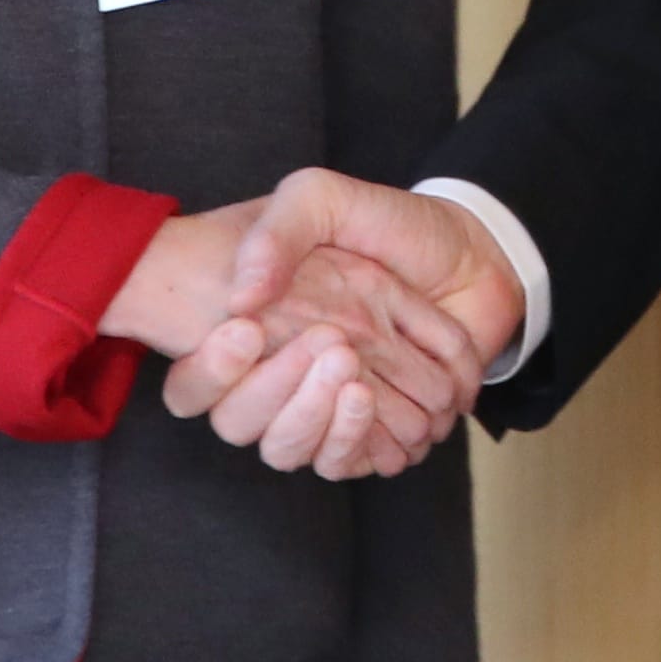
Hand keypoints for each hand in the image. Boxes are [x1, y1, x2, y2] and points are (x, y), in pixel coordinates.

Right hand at [105, 198, 482, 480]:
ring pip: (286, 449)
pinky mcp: (366, 430)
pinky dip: (359, 441)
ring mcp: (320, 404)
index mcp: (253, 323)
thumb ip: (278, 232)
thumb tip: (242, 297)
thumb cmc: (389, 225)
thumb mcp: (321, 199)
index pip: (191, 381)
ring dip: (319, 419)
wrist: (468, 253)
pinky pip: (342, 463)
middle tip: (332, 348)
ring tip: (358, 380)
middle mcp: (277, 371)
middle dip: (277, 391)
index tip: (245, 330)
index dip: (206, 371)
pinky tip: (376, 399)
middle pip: (239, 422)